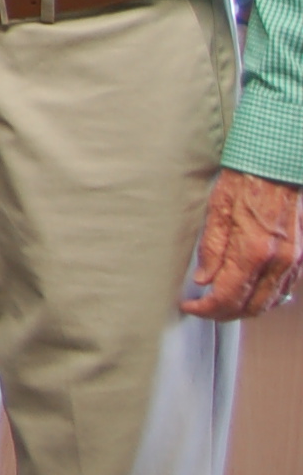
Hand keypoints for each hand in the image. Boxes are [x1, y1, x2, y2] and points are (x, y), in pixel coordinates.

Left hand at [185, 168, 302, 319]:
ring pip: (270, 303)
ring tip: (222, 304)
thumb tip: (204, 279)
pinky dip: (266, 299)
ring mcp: (292, 262)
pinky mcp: (299, 258)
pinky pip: (283, 290)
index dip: (207, 308)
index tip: (191, 307)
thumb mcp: (216, 211)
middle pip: (251, 307)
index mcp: (253, 251)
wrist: (276, 168)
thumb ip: (211, 249)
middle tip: (204, 309)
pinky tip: (250, 294)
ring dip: (245, 310)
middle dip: (224, 314)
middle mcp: (277, 261)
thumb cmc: (244, 183)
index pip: (228, 297)